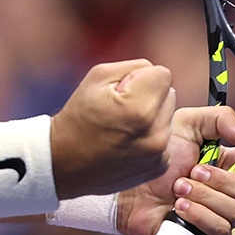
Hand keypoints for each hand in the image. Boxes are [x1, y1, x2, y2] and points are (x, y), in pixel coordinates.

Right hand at [51, 60, 175, 198]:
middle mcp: (154, 134)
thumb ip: (134, 67)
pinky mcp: (158, 167)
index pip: (164, 75)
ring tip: (123, 126)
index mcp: (139, 109)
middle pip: (169, 94)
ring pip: (168, 116)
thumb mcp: (98, 77)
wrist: (64, 163)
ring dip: (152, 116)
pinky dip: (150, 136)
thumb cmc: (78, 116)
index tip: (124, 89)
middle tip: (122, 108)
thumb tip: (154, 73)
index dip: (142, 77)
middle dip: (150, 95)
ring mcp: (158, 154)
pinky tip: (127, 142)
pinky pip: (165, 137)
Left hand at [118, 104, 234, 234]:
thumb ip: (219, 119)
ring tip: (178, 187)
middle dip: (224, 181)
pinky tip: (178, 206)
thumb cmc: (158, 156)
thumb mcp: (186, 124)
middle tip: (195, 170)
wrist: (129, 186)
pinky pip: (219, 232)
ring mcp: (221, 217)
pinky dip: (199, 215)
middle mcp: (233, 192)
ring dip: (205, 196)